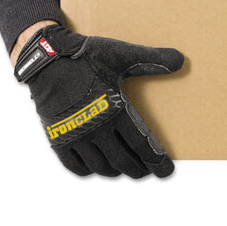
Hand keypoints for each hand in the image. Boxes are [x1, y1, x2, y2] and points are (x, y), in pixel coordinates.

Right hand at [15, 25, 183, 177]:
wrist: (45, 58)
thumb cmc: (85, 56)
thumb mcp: (120, 54)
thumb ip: (151, 59)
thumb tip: (182, 60)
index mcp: (115, 110)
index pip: (142, 145)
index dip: (157, 161)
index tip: (166, 171)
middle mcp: (96, 127)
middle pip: (123, 161)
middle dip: (139, 170)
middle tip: (147, 170)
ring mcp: (75, 135)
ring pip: (101, 167)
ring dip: (117, 171)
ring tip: (125, 168)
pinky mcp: (57, 138)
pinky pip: (75, 166)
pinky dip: (89, 171)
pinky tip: (97, 166)